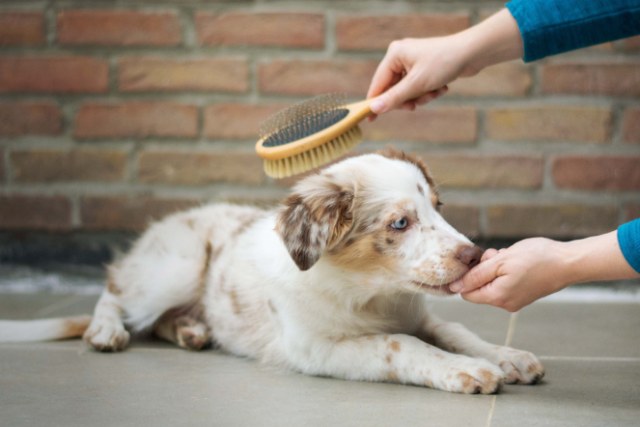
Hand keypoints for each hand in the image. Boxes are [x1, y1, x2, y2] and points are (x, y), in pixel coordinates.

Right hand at [367, 9, 523, 115]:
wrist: (473, 53)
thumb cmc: (444, 63)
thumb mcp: (416, 84)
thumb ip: (394, 98)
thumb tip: (374, 109)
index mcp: (394, 55)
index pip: (378, 83)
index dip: (375, 102)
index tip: (370, 120)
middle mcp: (401, 56)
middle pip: (393, 89)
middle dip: (408, 99)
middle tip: (415, 105)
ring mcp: (413, 62)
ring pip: (408, 91)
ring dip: (421, 97)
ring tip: (435, 92)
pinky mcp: (424, 68)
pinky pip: (419, 87)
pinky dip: (429, 92)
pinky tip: (442, 87)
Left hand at [448, 238, 569, 311]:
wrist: (568, 262)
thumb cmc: (536, 259)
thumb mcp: (500, 262)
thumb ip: (475, 275)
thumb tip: (454, 287)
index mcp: (497, 298)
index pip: (466, 293)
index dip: (468, 275)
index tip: (481, 260)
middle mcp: (505, 304)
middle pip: (479, 287)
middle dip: (484, 268)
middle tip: (498, 255)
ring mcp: (515, 301)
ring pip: (491, 282)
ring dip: (495, 267)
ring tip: (510, 257)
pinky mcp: (523, 295)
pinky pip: (504, 283)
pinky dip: (506, 270)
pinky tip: (517, 261)